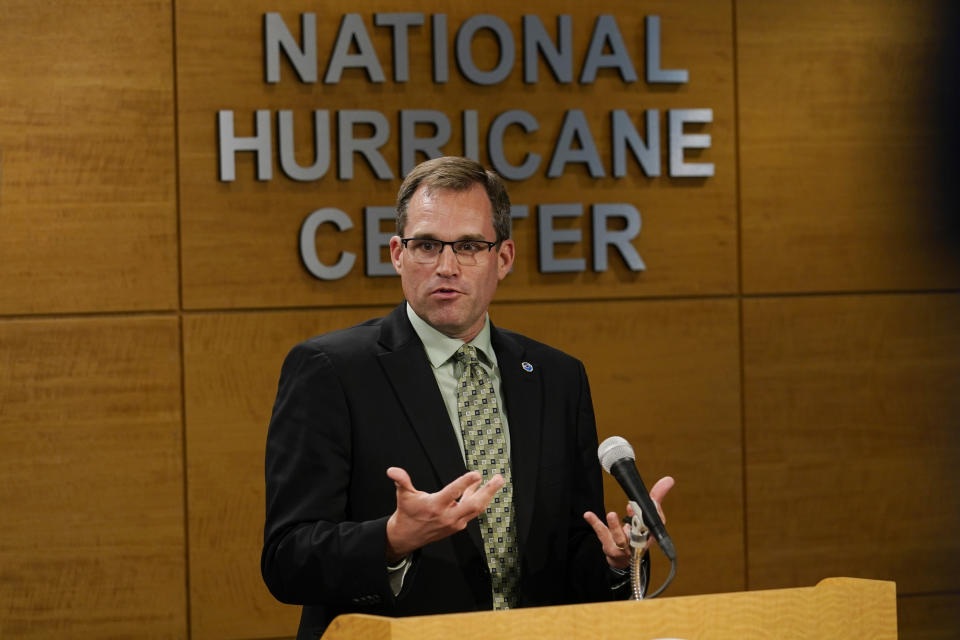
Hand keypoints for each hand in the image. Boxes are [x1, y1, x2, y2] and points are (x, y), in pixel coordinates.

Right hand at [384, 466, 504, 562]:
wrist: (407, 536)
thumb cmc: (407, 513)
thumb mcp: (403, 495)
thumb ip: (401, 481)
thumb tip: (392, 470)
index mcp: (434, 506)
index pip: (453, 493)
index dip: (465, 483)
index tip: (476, 473)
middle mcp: (447, 516)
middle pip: (474, 504)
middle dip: (488, 491)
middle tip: (499, 479)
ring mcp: (454, 522)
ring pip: (476, 509)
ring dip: (487, 495)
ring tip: (496, 481)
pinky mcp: (457, 525)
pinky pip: (471, 511)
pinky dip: (477, 499)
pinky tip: (479, 488)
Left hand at [583, 475, 673, 568]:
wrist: (625, 559)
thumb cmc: (638, 534)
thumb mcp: (647, 516)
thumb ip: (655, 497)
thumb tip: (669, 480)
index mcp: (650, 536)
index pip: (654, 527)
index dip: (652, 514)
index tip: (648, 501)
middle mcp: (637, 543)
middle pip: (638, 535)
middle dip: (636, 523)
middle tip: (631, 508)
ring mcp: (623, 547)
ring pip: (620, 538)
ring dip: (615, 526)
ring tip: (612, 514)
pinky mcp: (609, 546)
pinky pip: (602, 534)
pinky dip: (595, 523)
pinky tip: (588, 515)